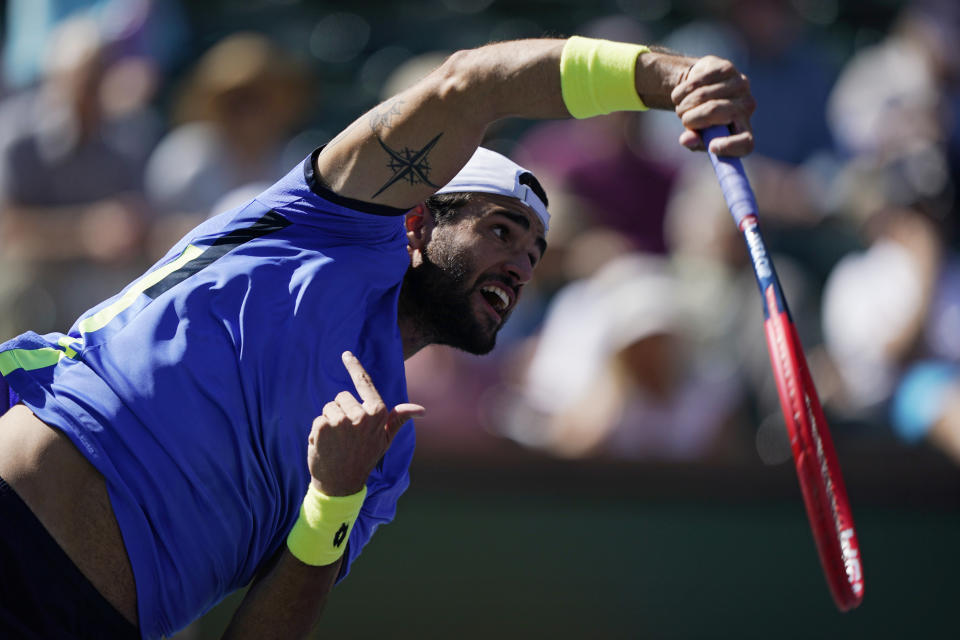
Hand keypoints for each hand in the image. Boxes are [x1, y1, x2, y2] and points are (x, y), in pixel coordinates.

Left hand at [307, 351, 424, 496]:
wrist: (341, 485)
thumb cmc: (365, 458)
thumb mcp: (385, 439)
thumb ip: (398, 419)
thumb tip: (422, 410)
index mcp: (378, 413)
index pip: (364, 383)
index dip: (355, 367)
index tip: (346, 354)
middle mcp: (362, 415)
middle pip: (342, 396)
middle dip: (341, 412)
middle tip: (346, 437)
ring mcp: (342, 421)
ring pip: (329, 407)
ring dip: (329, 422)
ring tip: (336, 442)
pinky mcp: (324, 426)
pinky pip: (318, 418)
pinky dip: (318, 431)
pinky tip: (326, 445)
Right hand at [671, 55, 755, 156]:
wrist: (700, 89)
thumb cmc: (700, 119)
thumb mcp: (697, 135)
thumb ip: (694, 141)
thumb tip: (687, 139)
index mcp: (744, 129)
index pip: (746, 143)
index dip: (731, 146)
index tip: (712, 146)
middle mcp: (747, 106)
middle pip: (714, 111)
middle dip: (690, 118)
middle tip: (683, 120)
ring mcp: (740, 84)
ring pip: (702, 95)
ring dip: (683, 104)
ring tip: (681, 108)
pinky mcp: (727, 68)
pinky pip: (697, 81)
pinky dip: (682, 91)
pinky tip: (681, 94)